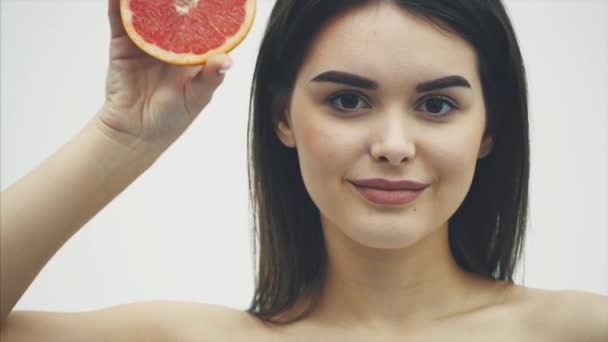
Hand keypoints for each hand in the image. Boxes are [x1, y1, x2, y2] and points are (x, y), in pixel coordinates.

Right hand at [97, 0, 232, 146]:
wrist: (135, 132)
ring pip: (148, 10)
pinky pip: (122, 19)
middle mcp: (172, 42)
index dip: (210, 8)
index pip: (204, 24)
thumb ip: (210, 77)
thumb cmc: (172, 118)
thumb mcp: (197, 98)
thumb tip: (227, 61)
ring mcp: (148, 40)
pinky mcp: (124, 43)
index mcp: (194, 52)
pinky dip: (121, 4)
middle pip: (175, 10)